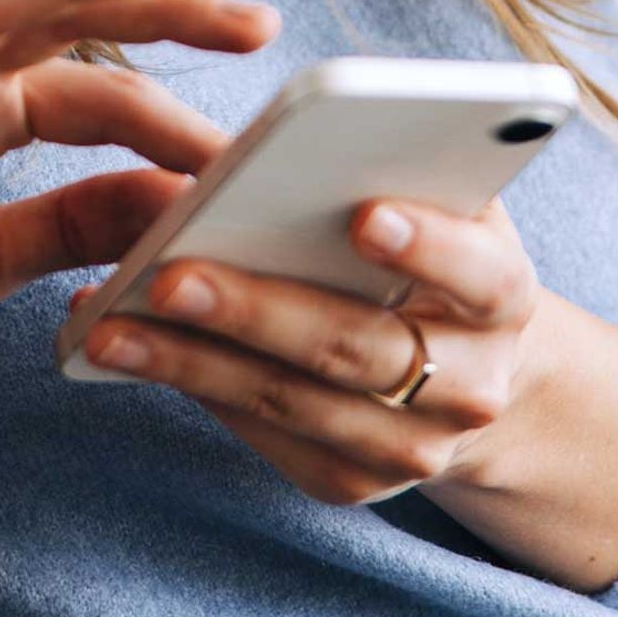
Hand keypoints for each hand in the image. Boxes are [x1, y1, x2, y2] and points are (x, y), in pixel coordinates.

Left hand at [62, 193, 541, 509]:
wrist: (463, 362)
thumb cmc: (432, 240)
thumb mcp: (439, 194)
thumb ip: (397, 162)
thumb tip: (299, 135)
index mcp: (503, 295)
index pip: (478, 272)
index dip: (428, 244)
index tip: (362, 214)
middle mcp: (470, 386)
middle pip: (357, 346)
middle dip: (258, 310)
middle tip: (173, 274)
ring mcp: (411, 448)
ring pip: (293, 403)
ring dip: (194, 363)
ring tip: (113, 322)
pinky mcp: (351, 481)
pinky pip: (264, 436)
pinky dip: (195, 389)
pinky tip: (131, 350)